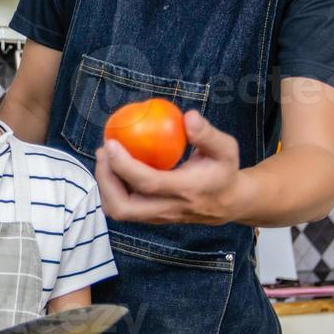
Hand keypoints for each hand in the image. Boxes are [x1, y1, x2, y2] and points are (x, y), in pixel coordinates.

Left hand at [94, 110, 247, 225]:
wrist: (229, 202)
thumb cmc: (224, 171)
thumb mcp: (226, 149)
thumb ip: (208, 134)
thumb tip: (188, 116)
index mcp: (186, 191)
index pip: (148, 183)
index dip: (124, 165)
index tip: (111, 143)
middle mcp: (168, 208)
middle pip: (124, 207)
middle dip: (106, 180)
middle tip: (103, 152)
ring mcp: (158, 216)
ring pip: (119, 211)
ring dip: (105, 186)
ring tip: (106, 159)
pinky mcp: (151, 217)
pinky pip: (123, 207)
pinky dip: (112, 189)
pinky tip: (115, 167)